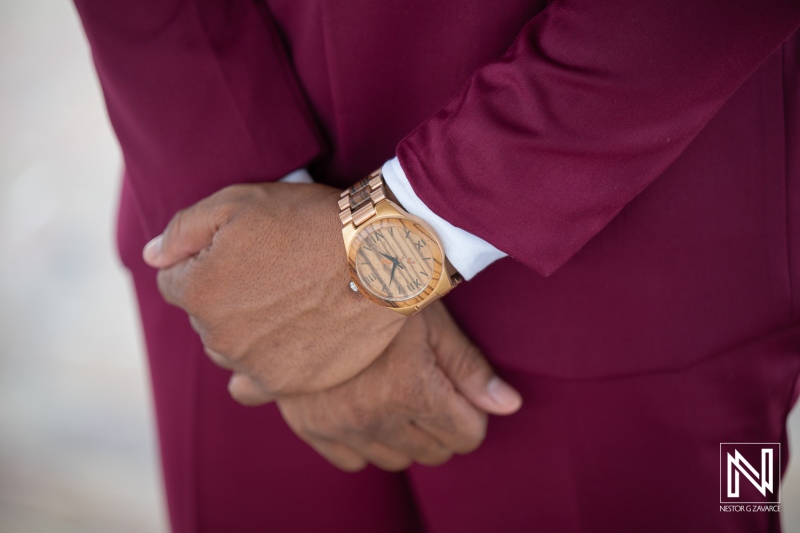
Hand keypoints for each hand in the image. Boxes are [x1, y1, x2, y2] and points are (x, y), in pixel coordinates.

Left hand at [143, 182, 404, 399]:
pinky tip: (276, 348)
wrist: (380, 256)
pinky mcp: (287, 383)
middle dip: (223, 295)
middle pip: (202, 317)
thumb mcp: (240, 202)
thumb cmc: (310, 222)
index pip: (173, 280)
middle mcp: (217, 335)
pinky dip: (259, 366)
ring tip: (284, 301)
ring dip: (243, 329)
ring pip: (228, 347)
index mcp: (198, 289)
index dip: (203, 260)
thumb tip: (153, 257)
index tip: (238, 250)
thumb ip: (183, 230)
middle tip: (269, 272)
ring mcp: (253, 364)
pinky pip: (252, 384)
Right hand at [276, 301, 521, 471]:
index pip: (467, 434)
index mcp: (409, 389)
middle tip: (429, 385)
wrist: (299, 278)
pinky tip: (365, 407)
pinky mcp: (309, 426)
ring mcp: (337, 425)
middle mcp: (372, 416)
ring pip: (396, 461)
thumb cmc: (377, 288)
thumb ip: (469, 367)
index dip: (470, 411)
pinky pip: (353, 461)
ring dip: (405, 436)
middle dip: (442, 425)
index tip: (457, 387)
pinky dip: (365, 442)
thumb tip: (509, 407)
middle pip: (435, 452)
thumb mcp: (431, 317)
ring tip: (396, 394)